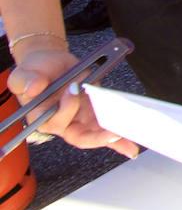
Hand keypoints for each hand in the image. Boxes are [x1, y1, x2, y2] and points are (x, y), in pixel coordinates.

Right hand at [7, 46, 139, 157]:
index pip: (54, 122)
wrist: (50, 64)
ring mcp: (79, 119)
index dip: (66, 110)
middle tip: (113, 131)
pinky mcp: (93, 113)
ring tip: (130, 140)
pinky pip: (105, 128)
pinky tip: (130, 146)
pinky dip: (118, 139)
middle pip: (79, 136)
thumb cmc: (35, 72)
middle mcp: (62, 122)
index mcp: (42, 117)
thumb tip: (34, 87)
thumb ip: (26, 80)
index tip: (74, 91)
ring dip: (113, 139)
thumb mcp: (24, 74)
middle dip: (98, 136)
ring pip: (96, 135)